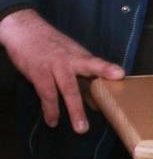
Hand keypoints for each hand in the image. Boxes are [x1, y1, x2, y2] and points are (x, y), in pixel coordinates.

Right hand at [0, 9, 124, 133]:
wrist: (25, 31)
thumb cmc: (53, 46)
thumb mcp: (71, 55)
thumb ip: (83, 76)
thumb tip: (95, 100)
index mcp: (80, 55)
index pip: (96, 63)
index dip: (107, 68)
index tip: (120, 75)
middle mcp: (70, 60)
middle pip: (85, 75)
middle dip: (98, 90)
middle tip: (106, 109)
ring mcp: (55, 67)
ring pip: (67, 89)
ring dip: (74, 110)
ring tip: (80, 128)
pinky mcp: (39, 74)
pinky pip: (46, 94)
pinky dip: (50, 109)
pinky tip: (53, 121)